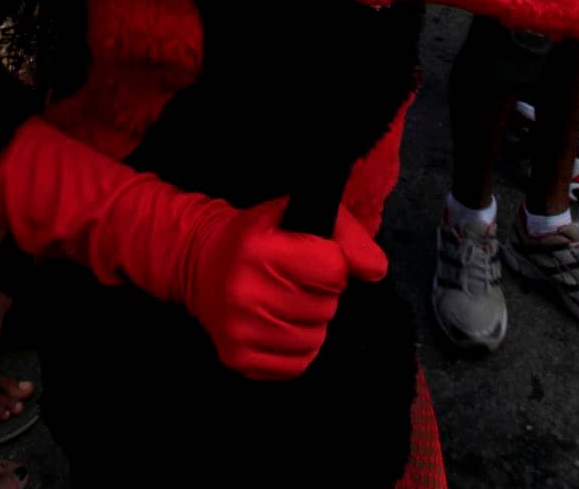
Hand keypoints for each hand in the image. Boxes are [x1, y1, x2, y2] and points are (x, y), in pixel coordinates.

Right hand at [180, 195, 386, 380]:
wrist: (201, 263)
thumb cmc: (261, 235)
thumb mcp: (298, 214)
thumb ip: (345, 235)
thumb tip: (377, 270)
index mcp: (259, 248)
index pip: (332, 268)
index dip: (333, 262)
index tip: (315, 256)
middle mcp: (245, 291)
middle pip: (326, 306)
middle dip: (322, 292)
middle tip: (298, 279)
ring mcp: (239, 329)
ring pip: (315, 338)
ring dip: (312, 320)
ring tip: (289, 299)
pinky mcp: (237, 359)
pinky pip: (297, 364)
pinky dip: (299, 347)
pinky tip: (281, 323)